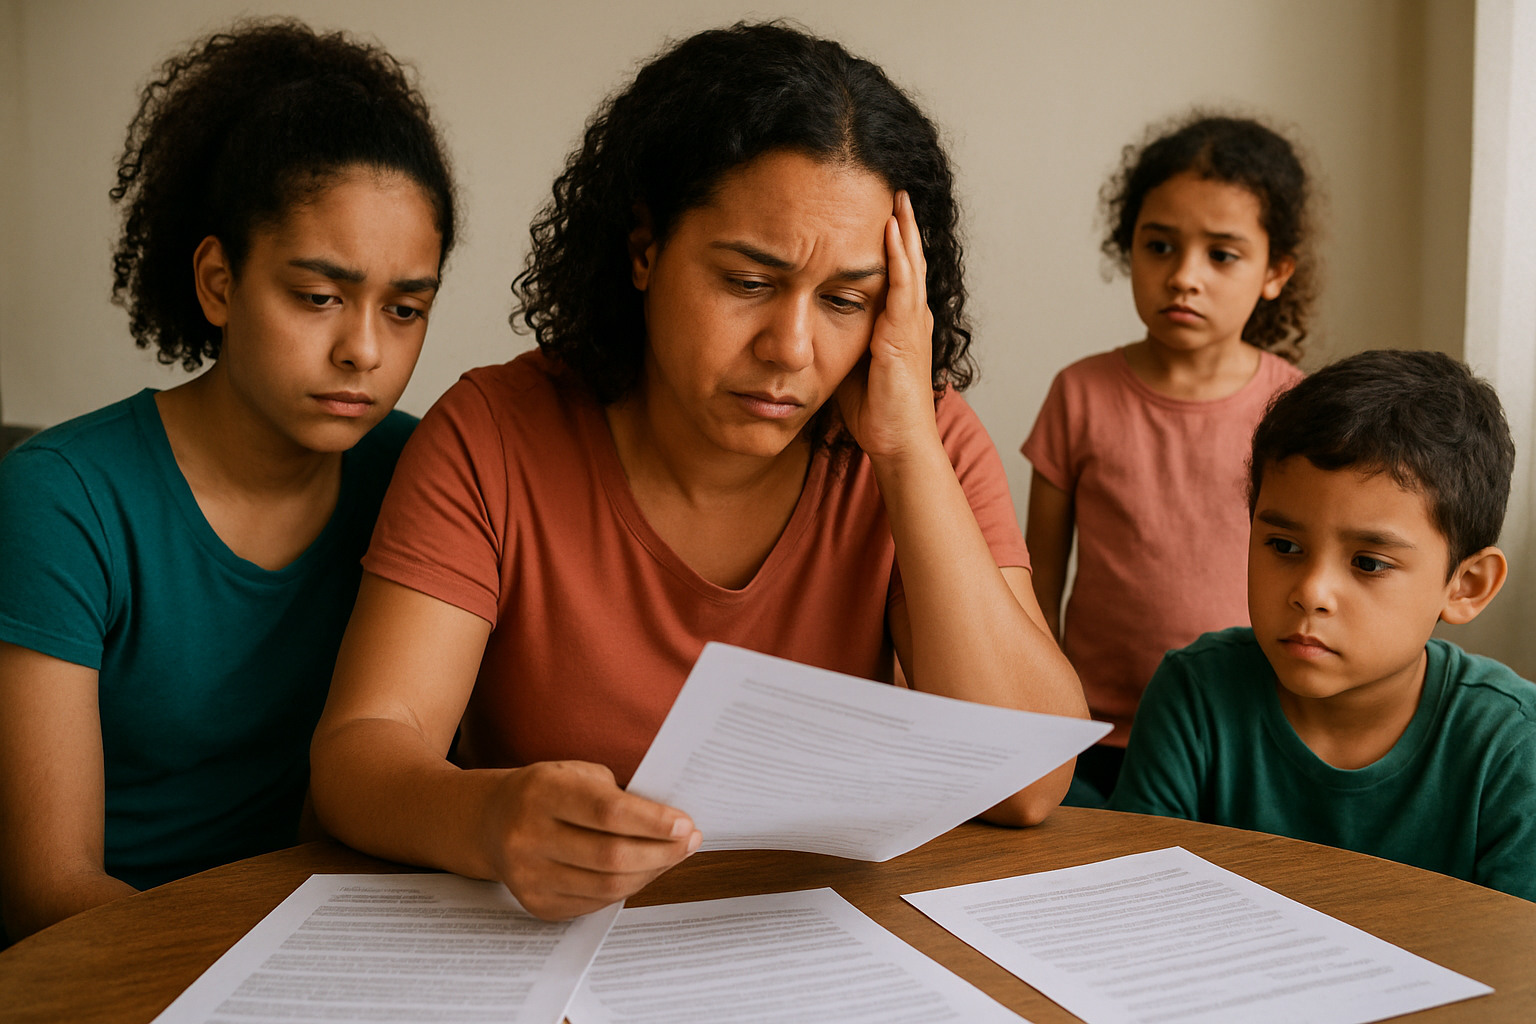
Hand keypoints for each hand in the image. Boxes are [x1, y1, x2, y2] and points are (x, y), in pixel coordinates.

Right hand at [481, 760, 700, 919]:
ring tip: (673, 855)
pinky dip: (627, 888)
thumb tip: (672, 823)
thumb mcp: (574, 773)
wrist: (490, 823)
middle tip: (690, 841)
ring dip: (651, 872)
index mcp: (541, 793)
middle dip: (662, 851)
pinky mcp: (536, 904)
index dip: (652, 822)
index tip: (686, 824)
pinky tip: (642, 871)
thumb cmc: (546, 792)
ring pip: (607, 887)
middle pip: (611, 856)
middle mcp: (528, 836)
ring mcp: (529, 876)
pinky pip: (595, 904)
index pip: (607, 812)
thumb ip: (617, 795)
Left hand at [835, 191, 939, 461]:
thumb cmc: (875, 412)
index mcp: (900, 326)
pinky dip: (899, 254)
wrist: (898, 441)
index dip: (892, 246)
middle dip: (902, 227)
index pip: (897, 276)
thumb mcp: (850, 365)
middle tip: (894, 192)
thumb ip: (840, 341)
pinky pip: (903, 284)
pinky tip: (893, 229)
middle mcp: (911, 319)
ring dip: (903, 230)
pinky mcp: (904, 333)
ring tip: (897, 198)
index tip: (881, 216)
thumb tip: (811, 326)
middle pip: (908, 262)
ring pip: (910, 265)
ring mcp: (911, 324)